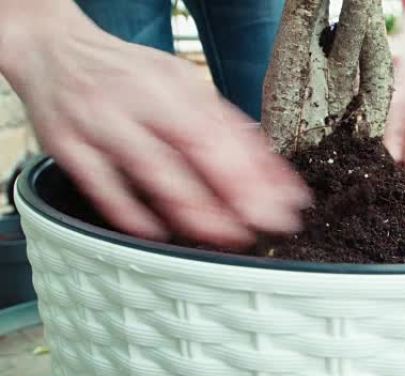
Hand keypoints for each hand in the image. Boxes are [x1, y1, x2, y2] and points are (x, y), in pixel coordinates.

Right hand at [0, 3, 310, 246]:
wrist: (55, 51)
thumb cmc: (128, 75)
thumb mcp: (181, 85)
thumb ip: (222, 124)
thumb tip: (267, 166)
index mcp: (175, 86)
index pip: (226, 132)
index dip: (260, 171)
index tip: (288, 201)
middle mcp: (141, 101)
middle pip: (196, 149)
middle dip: (236, 192)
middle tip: (266, 224)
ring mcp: (103, 123)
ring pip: (153, 170)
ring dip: (194, 208)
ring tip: (226, 235)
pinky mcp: (69, 146)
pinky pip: (101, 185)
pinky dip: (131, 213)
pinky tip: (158, 233)